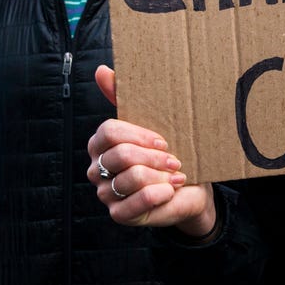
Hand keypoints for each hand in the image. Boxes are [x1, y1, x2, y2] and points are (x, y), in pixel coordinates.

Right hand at [88, 65, 217, 236]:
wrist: (187, 186)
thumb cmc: (166, 151)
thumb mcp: (150, 121)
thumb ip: (122, 95)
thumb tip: (101, 70)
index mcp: (99, 143)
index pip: (109, 132)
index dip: (139, 135)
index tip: (162, 141)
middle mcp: (97, 168)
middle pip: (121, 155)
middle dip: (154, 158)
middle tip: (173, 160)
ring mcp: (105, 193)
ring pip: (131, 178)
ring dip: (160, 176)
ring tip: (174, 175)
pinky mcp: (118, 214)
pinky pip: (137, 203)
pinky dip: (159, 194)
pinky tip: (169, 190)